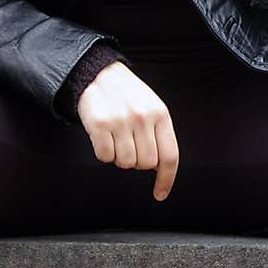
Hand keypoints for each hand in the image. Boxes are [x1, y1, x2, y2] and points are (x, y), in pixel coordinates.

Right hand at [77, 61, 178, 201]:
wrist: (98, 74)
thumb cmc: (127, 95)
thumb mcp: (151, 107)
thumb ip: (159, 133)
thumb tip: (160, 166)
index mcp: (160, 114)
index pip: (170, 156)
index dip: (166, 179)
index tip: (160, 194)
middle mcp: (142, 117)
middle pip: (146, 164)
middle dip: (137, 162)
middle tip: (129, 146)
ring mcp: (120, 121)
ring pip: (125, 163)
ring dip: (119, 157)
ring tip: (116, 138)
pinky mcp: (99, 124)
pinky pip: (105, 157)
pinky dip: (103, 153)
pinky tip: (104, 137)